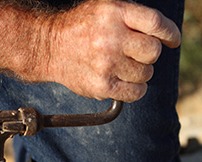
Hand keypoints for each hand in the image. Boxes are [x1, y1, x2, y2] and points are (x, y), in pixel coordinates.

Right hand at [0, 0, 180, 101]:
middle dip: (149, 55)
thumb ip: (130, 18)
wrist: (49, 47)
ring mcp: (106, 64)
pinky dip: (136, 90)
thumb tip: (161, 37)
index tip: (172, 41)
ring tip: (127, 69)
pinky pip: (134, 92)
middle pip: (152, 52)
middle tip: (138, 56)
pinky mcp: (101, 85)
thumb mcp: (103, 9)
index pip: (156, 23)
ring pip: (145, 73)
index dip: (170, 34)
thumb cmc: (78, 29)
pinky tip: (128, 84)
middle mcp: (111, 38)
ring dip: (142, 73)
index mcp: (115, 13)